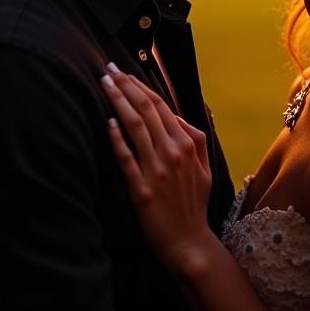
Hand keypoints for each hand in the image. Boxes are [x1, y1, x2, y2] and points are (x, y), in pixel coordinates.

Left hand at [101, 62, 213, 272]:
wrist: (189, 241)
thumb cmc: (193, 204)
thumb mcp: (205, 168)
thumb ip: (196, 139)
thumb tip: (177, 117)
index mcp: (188, 144)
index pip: (161, 106)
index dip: (140, 86)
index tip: (124, 73)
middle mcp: (172, 153)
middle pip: (146, 110)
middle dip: (125, 86)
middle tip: (108, 69)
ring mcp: (156, 170)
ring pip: (135, 127)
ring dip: (118, 102)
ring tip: (104, 85)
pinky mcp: (141, 189)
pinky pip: (126, 158)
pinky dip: (117, 138)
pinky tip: (108, 122)